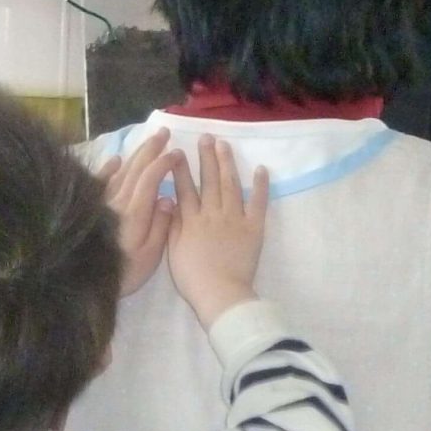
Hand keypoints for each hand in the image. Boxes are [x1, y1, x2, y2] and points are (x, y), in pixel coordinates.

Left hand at [101, 137, 183, 296]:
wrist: (83, 280)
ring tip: (148, 140)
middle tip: (164, 133)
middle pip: (136, 167)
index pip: (151, 177)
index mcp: (135, 211)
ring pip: (120, 171)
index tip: (178, 152)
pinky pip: (100, 181)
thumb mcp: (150, 255)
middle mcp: (118, 200)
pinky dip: (109, 168)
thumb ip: (161, 226)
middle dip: (151, 148)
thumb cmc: (123, 272)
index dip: (165, 162)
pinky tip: (115, 159)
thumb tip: (167, 198)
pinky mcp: (90, 207)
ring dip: (135, 153)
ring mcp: (102, 202)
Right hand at [165, 136, 269, 327]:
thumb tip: (170, 201)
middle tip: (206, 138)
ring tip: (224, 145)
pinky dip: (260, 185)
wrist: (221, 293)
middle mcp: (212, 213)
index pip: (184, 188)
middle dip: (206, 156)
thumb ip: (172, 224)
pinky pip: (258, 202)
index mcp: (191, 220)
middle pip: (209, 179)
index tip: (176, 151)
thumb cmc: (193, 277)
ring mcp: (235, 218)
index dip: (179, 168)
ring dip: (227, 163)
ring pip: (230, 184)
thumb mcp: (173, 251)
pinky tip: (261, 169)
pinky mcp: (254, 227)